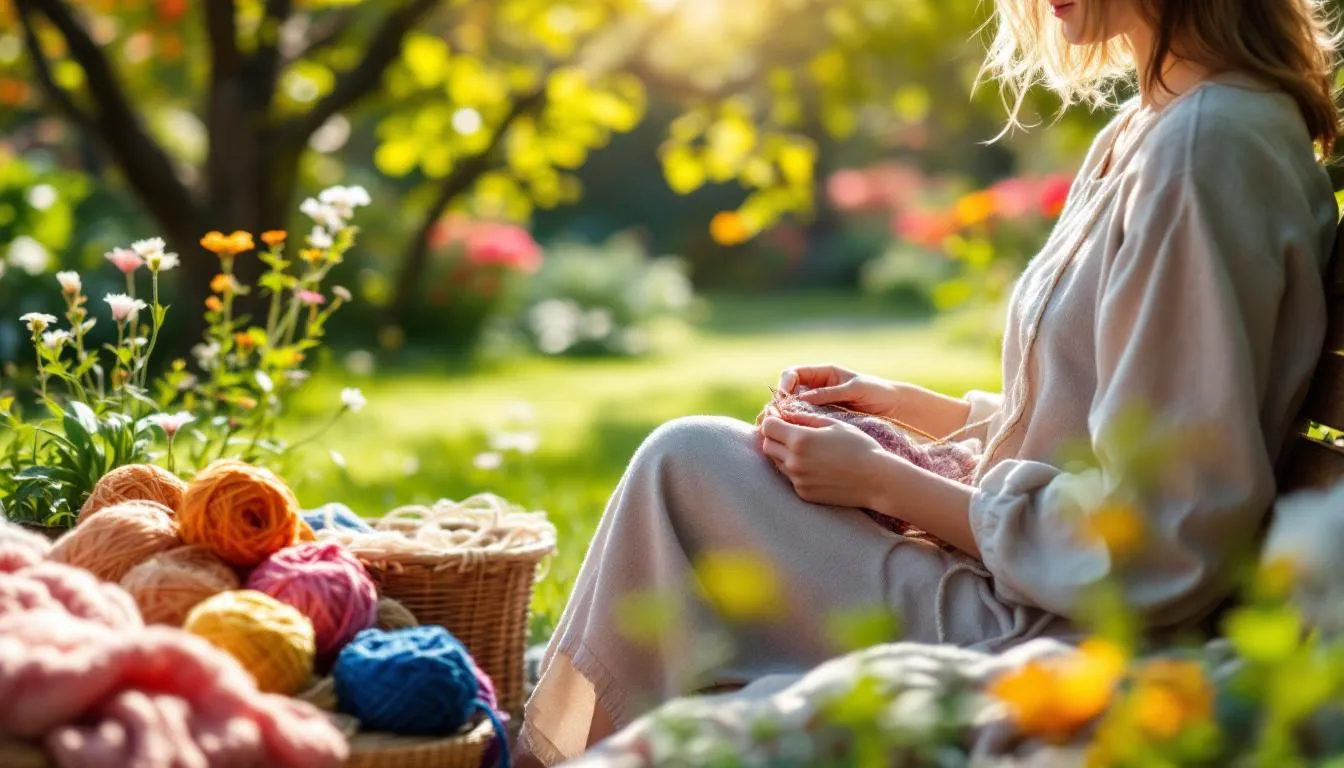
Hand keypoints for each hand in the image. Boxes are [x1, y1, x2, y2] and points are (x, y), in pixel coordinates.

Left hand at [758, 410, 888, 508]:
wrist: (877, 480)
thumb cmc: (859, 446)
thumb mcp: (834, 425)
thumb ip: (805, 418)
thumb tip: (785, 413)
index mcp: (800, 440)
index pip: (768, 427)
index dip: (772, 419)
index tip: (780, 417)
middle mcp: (794, 461)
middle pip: (767, 445)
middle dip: (774, 436)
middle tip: (789, 432)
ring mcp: (798, 480)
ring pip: (777, 462)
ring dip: (784, 453)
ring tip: (805, 448)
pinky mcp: (804, 493)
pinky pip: (790, 478)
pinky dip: (796, 470)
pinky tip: (815, 465)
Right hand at [778, 364, 903, 417]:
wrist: (895, 410)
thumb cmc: (878, 392)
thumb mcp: (855, 389)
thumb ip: (830, 392)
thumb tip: (802, 399)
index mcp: (823, 374)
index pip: (793, 374)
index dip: (784, 384)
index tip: (784, 397)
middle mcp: (816, 389)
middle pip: (787, 393)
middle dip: (779, 403)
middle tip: (775, 416)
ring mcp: (818, 407)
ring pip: (792, 411)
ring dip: (784, 418)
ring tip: (780, 428)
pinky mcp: (822, 423)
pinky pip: (804, 424)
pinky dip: (796, 429)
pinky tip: (793, 437)